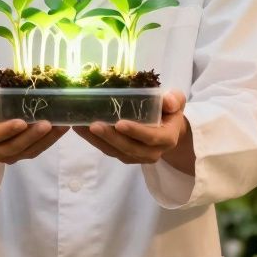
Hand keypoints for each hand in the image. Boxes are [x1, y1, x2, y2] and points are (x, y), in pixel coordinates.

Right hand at [0, 88, 67, 177]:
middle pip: (14, 147)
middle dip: (32, 136)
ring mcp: (8, 155)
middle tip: (47, 124)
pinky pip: (36, 150)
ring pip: (28, 151)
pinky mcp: (21, 155)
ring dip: (46, 140)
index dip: (7, 130)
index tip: (22, 122)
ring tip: (61, 126)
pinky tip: (61, 129)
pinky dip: (50, 141)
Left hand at [73, 90, 194, 172]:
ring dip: (96, 139)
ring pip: (115, 151)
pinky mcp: (123, 156)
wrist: (168, 129)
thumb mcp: (176, 102)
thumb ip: (174, 100)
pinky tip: (79, 128)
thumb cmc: (170, 111)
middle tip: (93, 124)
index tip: (120, 123)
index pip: (151, 137)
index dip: (136, 131)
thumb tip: (168, 101)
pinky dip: (92, 140)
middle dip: (110, 137)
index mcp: (167, 139)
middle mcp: (152, 152)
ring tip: (81, 125)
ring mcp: (136, 156)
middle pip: (129, 148)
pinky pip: (107, 150)